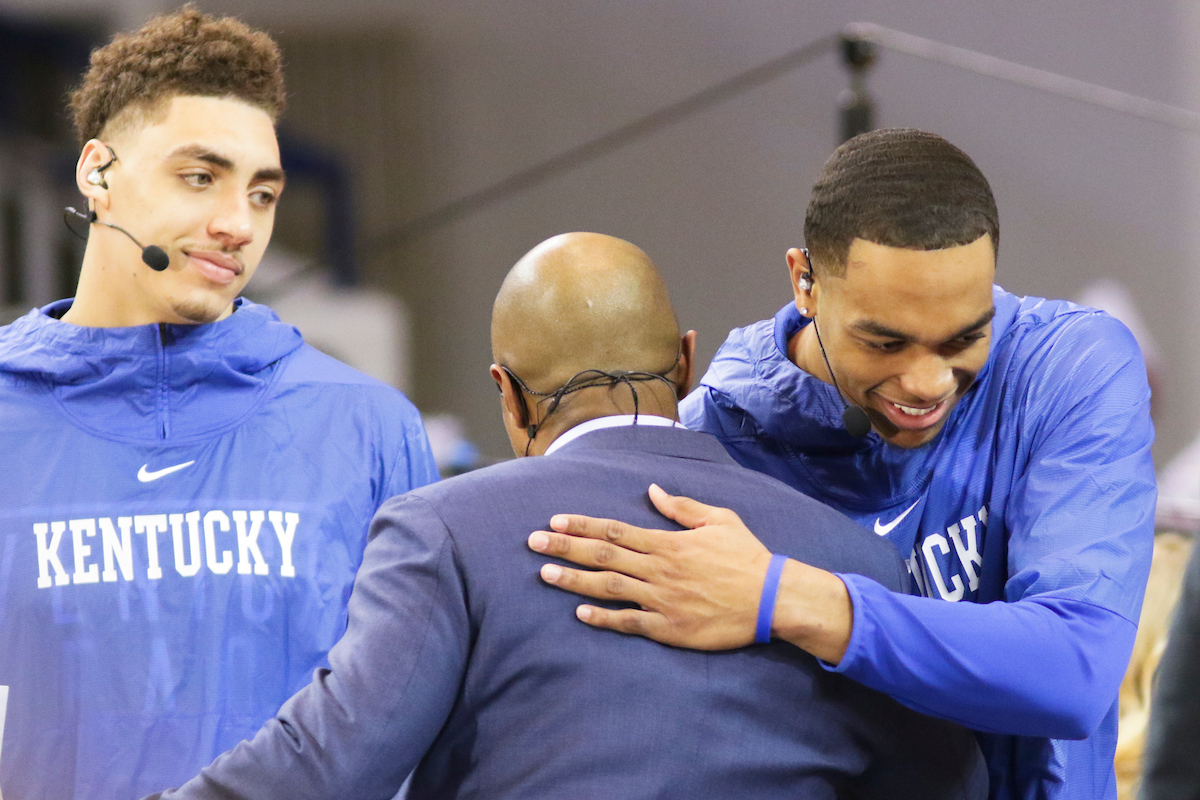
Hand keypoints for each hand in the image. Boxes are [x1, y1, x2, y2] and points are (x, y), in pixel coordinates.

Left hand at [528, 483, 773, 649]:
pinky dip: (603, 619)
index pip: (615, 529)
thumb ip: (682, 507)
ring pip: (608, 588)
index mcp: (667, 543)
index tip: (555, 520)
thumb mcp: (719, 519)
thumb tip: (653, 490)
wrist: (772, 599)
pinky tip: (579, 615)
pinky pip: (629, 623)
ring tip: (545, 573)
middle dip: (565, 547)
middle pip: (602, 555)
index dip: (582, 524)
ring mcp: (661, 600)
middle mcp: (658, 569)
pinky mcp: (669, 628)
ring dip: (574, 580)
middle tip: (532, 541)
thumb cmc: (746, 557)